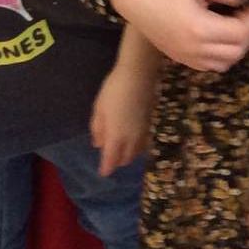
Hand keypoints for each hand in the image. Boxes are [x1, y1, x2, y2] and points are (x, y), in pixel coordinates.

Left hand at [91, 55, 156, 175]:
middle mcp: (132, 138)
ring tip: (122, 149)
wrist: (139, 74)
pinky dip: (138, 146)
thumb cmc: (114, 90)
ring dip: (129, 154)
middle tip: (110, 158)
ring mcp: (144, 131)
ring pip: (137, 151)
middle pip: (127, 159)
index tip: (103, 173)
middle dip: (118, 162)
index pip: (111, 160)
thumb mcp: (99, 109)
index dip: (107, 168)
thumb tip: (98, 144)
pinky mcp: (151, 123)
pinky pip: (145, 142)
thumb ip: (98, 129)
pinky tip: (133, 139)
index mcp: (115, 136)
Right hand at [110, 0, 248, 72]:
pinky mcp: (181, 58)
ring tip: (236, 29)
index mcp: (200, 27)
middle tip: (248, 17)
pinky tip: (221, 39)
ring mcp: (187, 56)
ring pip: (225, 63)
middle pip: (236, 51)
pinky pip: (210, 66)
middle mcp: (195, 47)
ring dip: (237, 48)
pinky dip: (222, 57)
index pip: (240, 33)